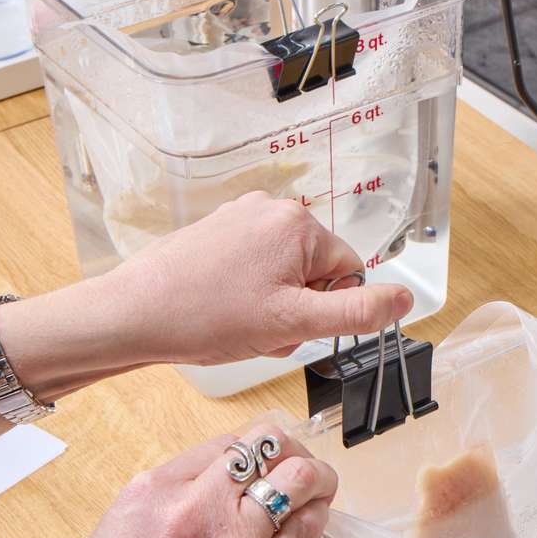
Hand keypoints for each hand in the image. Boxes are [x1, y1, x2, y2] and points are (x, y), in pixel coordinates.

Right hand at [24, 424, 336, 537]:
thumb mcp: (122, 529)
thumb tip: (222, 485)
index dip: (253, 450)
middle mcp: (196, 508)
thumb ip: (173, 500)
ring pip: (299, 479)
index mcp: (154, 490)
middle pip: (269, 444)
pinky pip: (307, 533)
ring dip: (314, 479)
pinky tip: (309, 524)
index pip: (228, 443)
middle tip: (297, 470)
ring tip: (315, 491)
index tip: (261, 465)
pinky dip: (314, 518)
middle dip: (291, 451)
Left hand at [98, 191, 413, 364]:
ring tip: (238, 323)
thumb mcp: (294, 323)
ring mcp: (239, 218)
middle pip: (316, 271)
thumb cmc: (205, 317)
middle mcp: (269, 208)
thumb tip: (404, 299)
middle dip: (299, 308)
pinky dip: (247, 295)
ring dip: (273, 306)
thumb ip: (357, 312)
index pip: (349, 271)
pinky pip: (254, 268)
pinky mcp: (216, 233)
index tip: (293, 324)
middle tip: (263, 329)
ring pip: (284, 274)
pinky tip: (222, 312)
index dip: (328, 309)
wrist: (132, 314)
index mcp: (297, 223)